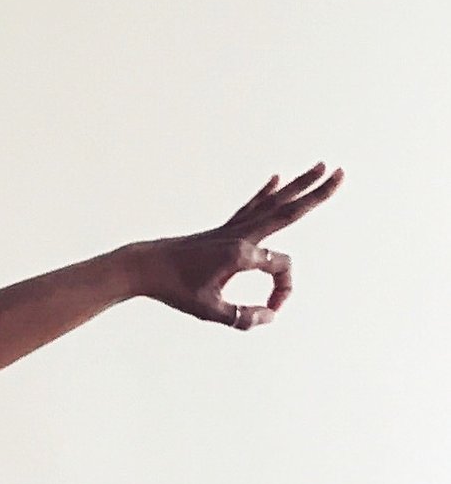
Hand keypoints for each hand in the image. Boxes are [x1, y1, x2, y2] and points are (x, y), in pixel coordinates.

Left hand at [132, 161, 342, 330]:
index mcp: (241, 253)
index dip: (282, 293)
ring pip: (273, 203)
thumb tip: (267, 318)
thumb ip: (241, 317)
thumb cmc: (173, 289)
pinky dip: (264, 194)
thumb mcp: (208, 311)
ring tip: (322, 166)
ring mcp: (231, 229)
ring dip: (298, 185)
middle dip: (317, 194)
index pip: (282, 268)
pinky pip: (249, 208)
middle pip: (289, 210)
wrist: (141, 267)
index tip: (267, 312)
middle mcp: (240, 234)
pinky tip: (276, 179)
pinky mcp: (221, 230)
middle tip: (342, 172)